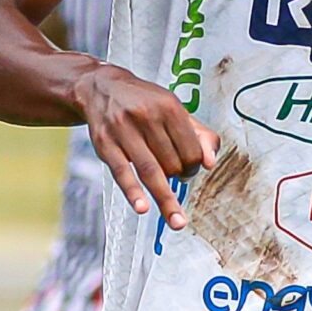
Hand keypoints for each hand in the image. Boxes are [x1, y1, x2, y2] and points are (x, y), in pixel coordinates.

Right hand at [74, 61, 215, 230]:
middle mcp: (146, 116)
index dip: (194, 166)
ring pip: (150, 171)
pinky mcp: (105, 145)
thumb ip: (198, 135)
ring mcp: (123, 130)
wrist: (101, 88)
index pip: (190, 149)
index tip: (188, 169)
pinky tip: (142, 208)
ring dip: (165, 199)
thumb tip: (210, 163)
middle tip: (175, 176)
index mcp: (169, 106)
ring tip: (177, 222)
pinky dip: (133, 192)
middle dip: (178, 176)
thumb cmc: (145, 103)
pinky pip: (121, 173)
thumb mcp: (174, 109)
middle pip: (172, 162)